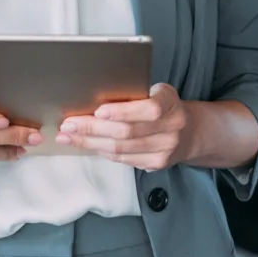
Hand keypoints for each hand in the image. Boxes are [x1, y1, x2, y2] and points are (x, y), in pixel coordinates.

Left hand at [57, 83, 190, 170]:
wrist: (189, 132)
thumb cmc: (162, 106)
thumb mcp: (154, 92)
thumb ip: (133, 96)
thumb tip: (91, 99)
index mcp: (170, 102)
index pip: (149, 108)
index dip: (123, 111)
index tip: (98, 111)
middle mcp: (172, 127)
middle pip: (127, 131)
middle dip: (92, 128)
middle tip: (68, 125)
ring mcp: (165, 148)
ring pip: (121, 148)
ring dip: (90, 143)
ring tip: (69, 137)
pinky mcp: (157, 164)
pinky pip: (123, 159)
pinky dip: (102, 152)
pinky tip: (89, 145)